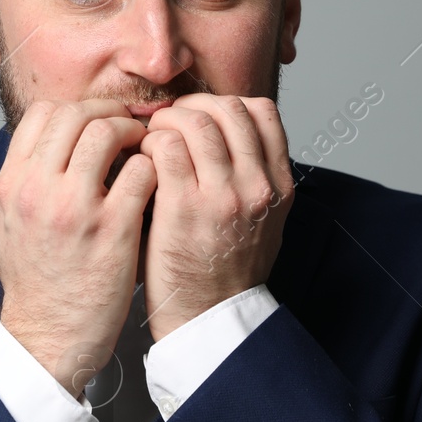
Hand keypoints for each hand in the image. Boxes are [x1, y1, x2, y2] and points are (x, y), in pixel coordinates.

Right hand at [0, 100, 155, 399]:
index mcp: (11, 184)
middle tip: (130, 126)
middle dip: (110, 112)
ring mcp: (75, 207)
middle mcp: (37, 188)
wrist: (48, 337)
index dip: (76, 108)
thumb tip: (36, 157)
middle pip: (77, 113)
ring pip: (109, 132)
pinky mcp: (112, 229)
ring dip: (135, 134)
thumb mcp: (4, 228)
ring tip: (146, 149)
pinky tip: (156, 181)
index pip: (42, 114)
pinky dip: (153, 167)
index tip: (97, 120)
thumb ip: (19, 188)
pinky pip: (140, 172)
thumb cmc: (31, 287)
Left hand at [139, 95, 293, 342]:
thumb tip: (226, 133)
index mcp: (279, 185)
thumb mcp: (261, 220)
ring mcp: (223, 196)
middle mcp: (257, 186)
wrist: (208, 318)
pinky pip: (166, 148)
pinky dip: (150, 143)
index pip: (262, 112)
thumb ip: (252, 176)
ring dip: (166, 121)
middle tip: (168, 121)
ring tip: (152, 139)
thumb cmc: (224, 269)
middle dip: (191, 105)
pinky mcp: (185, 208)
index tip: (201, 116)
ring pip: (196, 121)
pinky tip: (142, 161)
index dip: (225, 103)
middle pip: (228, 108)